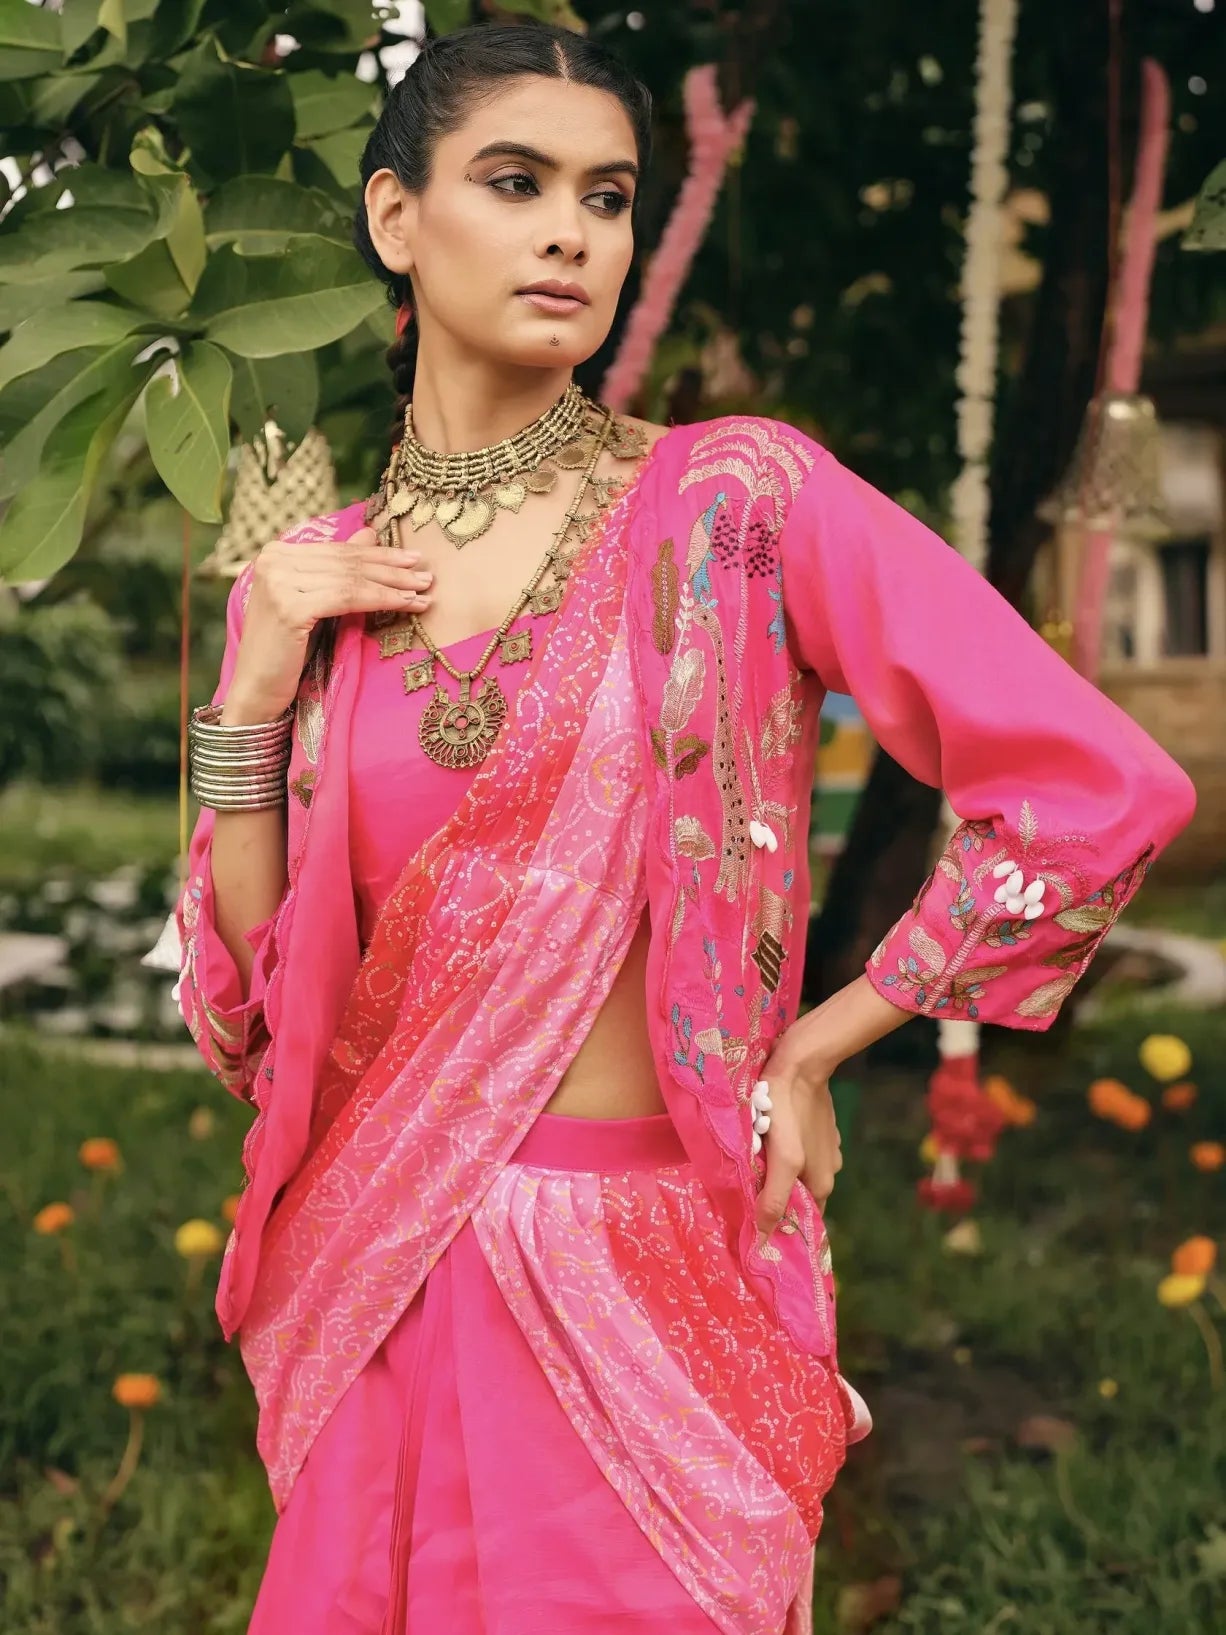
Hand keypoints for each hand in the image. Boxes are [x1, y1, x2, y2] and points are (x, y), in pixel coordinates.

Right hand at [224, 526, 433, 721]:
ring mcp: (278, 582)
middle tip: (427, 574)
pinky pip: (348, 598)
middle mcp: (272, 560)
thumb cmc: (286, 650)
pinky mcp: (290, 607)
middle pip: (346, 563)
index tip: (413, 559)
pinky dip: (382, 600)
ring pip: (351, 580)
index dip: (379, 555)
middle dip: (392, 569)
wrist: (256, 689)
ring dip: (393, 586)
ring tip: (423, 592)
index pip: (338, 551)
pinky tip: (406, 604)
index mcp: (275, 553)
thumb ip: (337, 568)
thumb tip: (369, 533)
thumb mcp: (313, 601)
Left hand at [752, 1035, 842, 1237]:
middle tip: (744, 1192)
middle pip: (798, 1194)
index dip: (779, 1224)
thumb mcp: (782, 1158)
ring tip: (750, 1165)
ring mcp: (827, 1146)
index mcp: (822, 1184)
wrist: (801, 1063)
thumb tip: (764, 1238)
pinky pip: (798, 1147)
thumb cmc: (788, 1111)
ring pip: (798, 1170)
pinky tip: (764, 1140)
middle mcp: (830, 1169)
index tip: (753, 1223)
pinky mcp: (819, 1125)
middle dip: (775, 1196)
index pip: (801, 1219)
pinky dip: (783, 1150)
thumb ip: (774, 1198)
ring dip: (776, 1172)